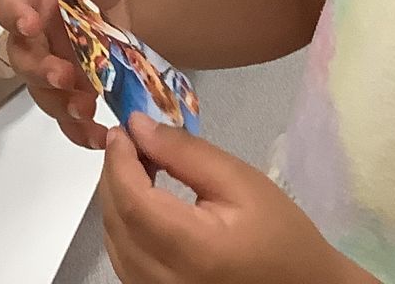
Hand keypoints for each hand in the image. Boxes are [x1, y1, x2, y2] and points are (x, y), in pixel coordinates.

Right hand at [0, 0, 142, 147]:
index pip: (9, 1)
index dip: (15, 14)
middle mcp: (29, 32)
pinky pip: (64, 116)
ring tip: (87, 109)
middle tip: (64, 76)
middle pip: (20, 56)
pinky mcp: (67, 89)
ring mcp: (46, 64)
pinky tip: (101, 136)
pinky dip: (78, 130)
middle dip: (39, 69)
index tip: (29, 23)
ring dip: (60, 102)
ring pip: (41, 91)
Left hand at [102, 119, 336, 283]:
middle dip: (114, 174)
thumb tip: (139, 127)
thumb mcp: (240, 181)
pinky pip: (124, 260)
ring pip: (113, 242)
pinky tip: (141, 201)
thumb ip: (186, 152)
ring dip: (115, 199)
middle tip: (128, 141)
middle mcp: (166, 281)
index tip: (121, 130)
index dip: (118, 162)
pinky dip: (123, 225)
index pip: (133, 201)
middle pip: (115, 220)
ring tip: (137, 166)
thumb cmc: (281, 235)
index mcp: (193, 250)